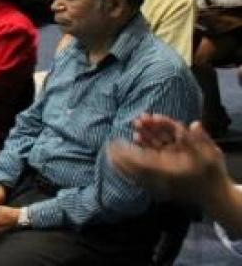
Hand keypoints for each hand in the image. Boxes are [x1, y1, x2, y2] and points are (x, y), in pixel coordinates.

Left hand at [108, 116, 228, 203]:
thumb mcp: (210, 155)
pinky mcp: (159, 190)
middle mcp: (162, 180)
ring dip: (122, 165)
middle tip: (108, 146)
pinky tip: (120, 168)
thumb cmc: (212, 174)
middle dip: (120, 157)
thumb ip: (199, 139)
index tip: (114, 142)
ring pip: (135, 176)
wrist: (214, 197)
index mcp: (170, 170)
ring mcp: (159, 187)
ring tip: (110, 154)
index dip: (127, 152)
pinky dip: (128, 174)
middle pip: (135, 168)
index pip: (143, 160)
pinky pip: (139, 181)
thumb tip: (193, 124)